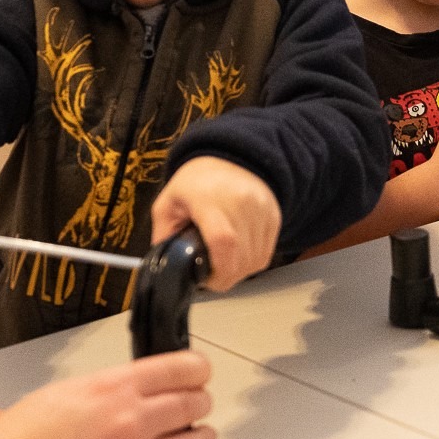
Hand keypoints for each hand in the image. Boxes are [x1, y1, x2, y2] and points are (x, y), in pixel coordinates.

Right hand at [0, 351, 220, 438]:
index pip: (181, 368)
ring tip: (199, 436)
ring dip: (203, 437)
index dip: (198, 370)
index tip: (200, 374)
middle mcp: (131, 422)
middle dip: (199, 403)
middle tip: (197, 406)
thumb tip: (140, 388)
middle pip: (195, 404)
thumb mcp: (62, 394)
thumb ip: (109, 389)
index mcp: (112, 389)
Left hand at [152, 156, 281, 291]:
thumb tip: (166, 264)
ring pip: (257, 260)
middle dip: (226, 277)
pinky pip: (267, 252)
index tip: (208, 280)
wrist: (231, 158)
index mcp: (209, 200)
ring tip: (225, 265)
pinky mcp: (274, 217)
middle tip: (212, 276)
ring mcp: (261, 210)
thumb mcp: (168, 203)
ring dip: (240, 271)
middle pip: (243, 257)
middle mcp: (241, 203)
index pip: (224, 241)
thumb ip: (164, 234)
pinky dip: (252, 261)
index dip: (219, 270)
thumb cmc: (198, 181)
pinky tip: (238, 255)